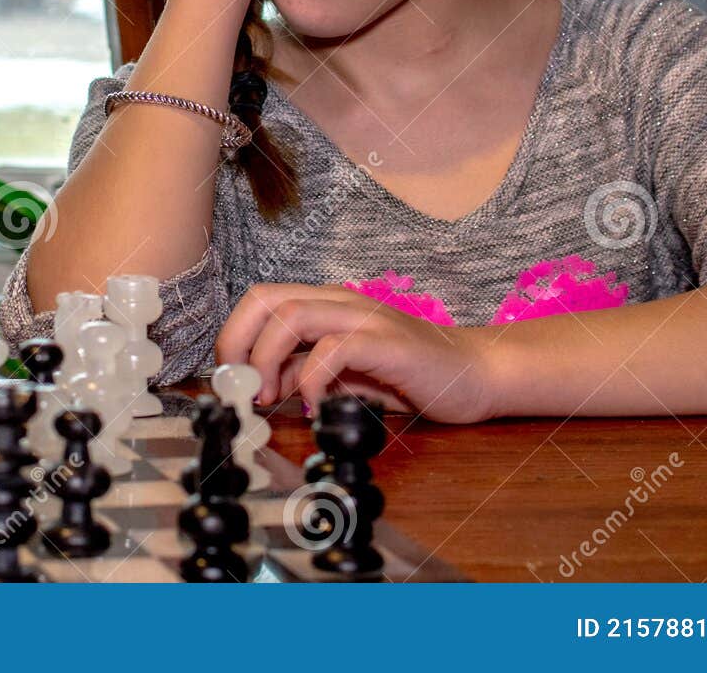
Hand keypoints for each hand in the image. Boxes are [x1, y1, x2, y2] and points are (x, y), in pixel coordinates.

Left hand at [214, 283, 498, 423]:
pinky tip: (317, 407)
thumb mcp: (341, 374)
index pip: (260, 300)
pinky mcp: (386, 342)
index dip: (235, 336)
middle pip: (266, 299)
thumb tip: (264, 382)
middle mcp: (339, 302)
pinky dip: (314, 380)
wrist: (472, 374)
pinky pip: (334, 349)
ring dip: (269, 359)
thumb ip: (304, 370)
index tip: (233, 380)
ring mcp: (363, 318)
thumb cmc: (406, 374)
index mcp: (324, 305)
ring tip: (272, 397)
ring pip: (293, 316)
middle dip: (239, 342)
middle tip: (242, 387)